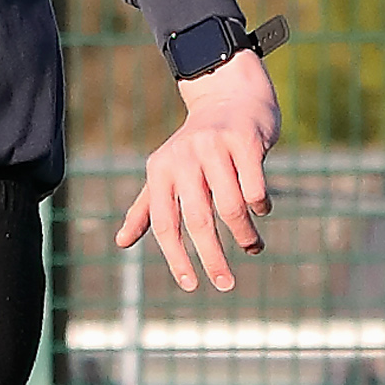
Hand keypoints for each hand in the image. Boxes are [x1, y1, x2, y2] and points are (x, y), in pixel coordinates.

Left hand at [114, 50, 279, 293]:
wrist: (229, 98)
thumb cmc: (195, 147)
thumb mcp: (165, 173)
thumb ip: (146, 208)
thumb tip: (121, 242)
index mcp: (160, 170)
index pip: (164, 223)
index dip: (176, 257)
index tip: (190, 285)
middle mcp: (184, 158)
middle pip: (198, 220)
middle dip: (213, 258)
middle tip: (225, 285)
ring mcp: (214, 147)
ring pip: (231, 206)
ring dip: (244, 234)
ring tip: (253, 247)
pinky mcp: (245, 141)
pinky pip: (255, 186)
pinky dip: (260, 206)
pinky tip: (263, 211)